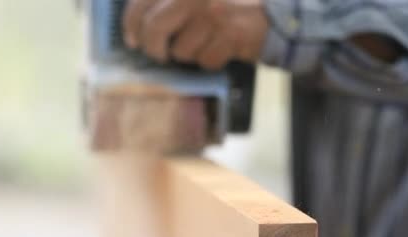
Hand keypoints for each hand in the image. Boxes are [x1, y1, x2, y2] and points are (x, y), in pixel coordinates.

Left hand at [123, 0, 268, 68]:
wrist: (276, 11)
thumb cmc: (231, 2)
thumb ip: (169, 2)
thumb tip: (137, 23)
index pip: (141, 3)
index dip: (130, 25)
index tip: (132, 40)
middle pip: (155, 30)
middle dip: (154, 49)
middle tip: (160, 54)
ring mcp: (212, 14)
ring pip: (181, 51)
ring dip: (192, 53)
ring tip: (209, 40)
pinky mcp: (228, 35)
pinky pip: (205, 60)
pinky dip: (213, 59)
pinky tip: (224, 47)